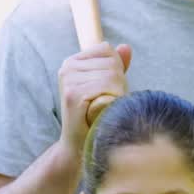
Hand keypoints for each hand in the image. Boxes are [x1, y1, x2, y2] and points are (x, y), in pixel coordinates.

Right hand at [57, 42, 132, 156]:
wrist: (80, 146)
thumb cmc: (95, 116)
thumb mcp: (107, 87)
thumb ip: (116, 66)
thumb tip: (126, 47)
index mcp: (73, 61)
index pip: (107, 50)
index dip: (116, 70)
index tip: (106, 90)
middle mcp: (68, 67)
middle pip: (112, 63)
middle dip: (118, 85)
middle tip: (106, 104)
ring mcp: (69, 80)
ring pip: (112, 75)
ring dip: (116, 95)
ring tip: (103, 109)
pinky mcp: (73, 94)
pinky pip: (107, 87)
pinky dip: (112, 101)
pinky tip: (100, 113)